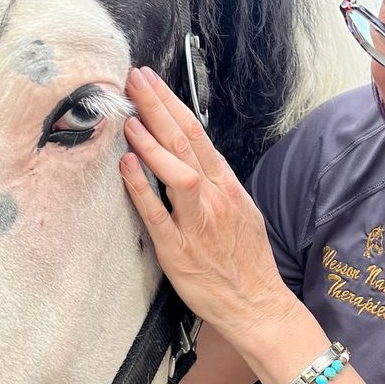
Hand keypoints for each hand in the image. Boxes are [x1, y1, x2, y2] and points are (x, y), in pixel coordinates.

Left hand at [119, 67, 293, 341]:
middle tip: (135, 78)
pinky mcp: (177, 250)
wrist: (257, 305)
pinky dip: (141, 187)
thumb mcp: (240, 212)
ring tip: (130, 114)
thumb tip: (194, 160)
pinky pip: (156, 213)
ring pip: (175, 171)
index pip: (197, 134)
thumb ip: (216, 185)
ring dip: (152, 140)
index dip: (172, 105)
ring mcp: (197, 223)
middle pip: (185, 142)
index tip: (152, 82)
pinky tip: (127, 164)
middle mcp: (214, 198)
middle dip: (158, 106)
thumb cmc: (246, 262)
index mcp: (227, 186)